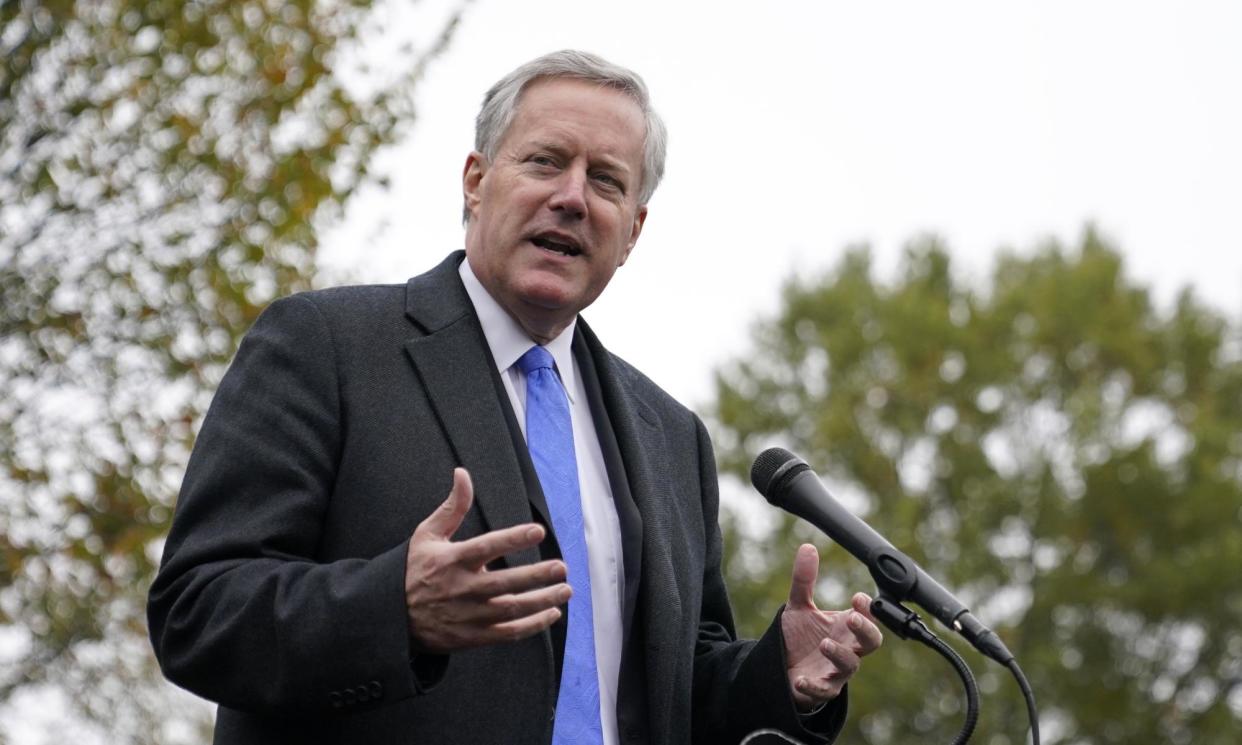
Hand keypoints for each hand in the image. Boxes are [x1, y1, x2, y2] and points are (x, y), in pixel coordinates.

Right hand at [405, 468, 569, 652]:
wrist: (392, 617)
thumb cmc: (414, 571)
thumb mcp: (426, 535)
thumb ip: (451, 507)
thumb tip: (463, 474)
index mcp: (452, 560)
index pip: (487, 546)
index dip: (513, 538)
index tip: (538, 530)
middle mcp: (462, 588)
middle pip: (505, 583)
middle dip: (536, 575)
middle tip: (562, 567)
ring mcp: (468, 615)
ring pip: (511, 609)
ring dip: (541, 601)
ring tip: (565, 590)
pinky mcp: (472, 636)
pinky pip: (507, 633)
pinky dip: (532, 626)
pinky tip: (551, 614)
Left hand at [781, 543, 882, 709]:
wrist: (781, 667)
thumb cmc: (798, 637)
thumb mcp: (798, 606)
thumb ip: (804, 580)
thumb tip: (807, 547)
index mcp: (845, 627)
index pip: (868, 617)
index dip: (868, 608)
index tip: (857, 597)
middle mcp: (846, 649)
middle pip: (871, 642)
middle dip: (866, 630)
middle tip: (852, 618)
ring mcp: (835, 671)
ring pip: (850, 667)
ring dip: (840, 655)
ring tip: (824, 644)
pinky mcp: (820, 689)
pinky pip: (823, 691)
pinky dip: (814, 686)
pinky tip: (802, 679)